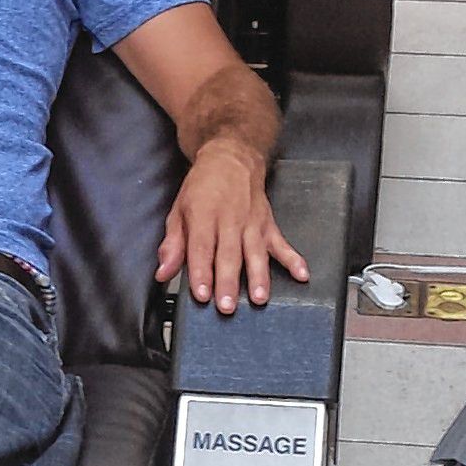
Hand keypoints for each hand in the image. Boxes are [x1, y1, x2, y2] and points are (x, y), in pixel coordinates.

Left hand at [155, 138, 308, 314]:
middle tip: (227, 306)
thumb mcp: (179, 211)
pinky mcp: (268, 225)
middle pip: (228, 255)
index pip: (201, 248)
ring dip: (258, 277)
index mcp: (204, 216)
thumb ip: (172, 245)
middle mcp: (229, 220)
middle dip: (228, 282)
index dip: (201, 272)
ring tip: (259, 298)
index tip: (202, 294)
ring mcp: (252, 223)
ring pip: (255, 253)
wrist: (231, 159)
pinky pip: (282, 244)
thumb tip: (163, 273)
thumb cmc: (202, 188)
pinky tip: (302, 274)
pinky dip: (293, 259)